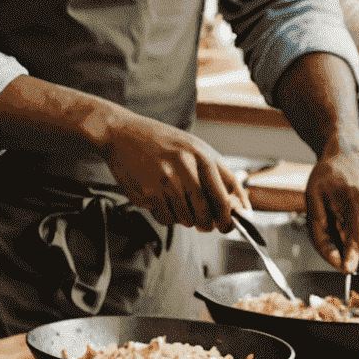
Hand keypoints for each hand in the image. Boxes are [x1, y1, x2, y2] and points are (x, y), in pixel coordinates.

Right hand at [97, 110, 247, 231]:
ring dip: (186, 220)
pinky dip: (166, 216)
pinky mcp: (146, 191)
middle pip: (207, 212)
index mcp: (201, 155)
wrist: (121, 133)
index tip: (229, 224)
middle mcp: (184, 167)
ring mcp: (164, 180)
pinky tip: (160, 200)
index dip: (230, 216)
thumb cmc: (160, 141)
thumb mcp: (193, 147)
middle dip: (209, 225)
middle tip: (206, 225)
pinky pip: (165, 218)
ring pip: (186, 219)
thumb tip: (237, 205)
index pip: (225, 195)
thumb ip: (216, 172)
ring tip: (178, 206)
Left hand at [305, 147, 358, 272]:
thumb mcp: (313, 195)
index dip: (352, 253)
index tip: (347, 269)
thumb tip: (328, 252)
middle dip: (351, 251)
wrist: (348, 157)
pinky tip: (351, 222)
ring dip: (357, 245)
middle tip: (334, 251)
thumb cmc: (328, 175)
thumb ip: (319, 224)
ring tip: (340, 225)